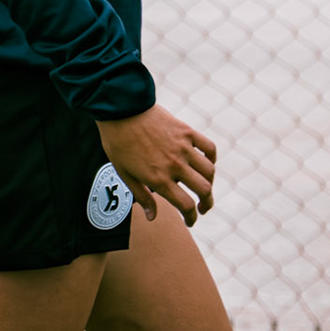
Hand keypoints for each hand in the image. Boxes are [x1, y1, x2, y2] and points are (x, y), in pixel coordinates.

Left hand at [96, 104, 216, 226]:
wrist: (120, 110)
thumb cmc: (118, 142)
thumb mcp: (124, 174)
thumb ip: (142, 196)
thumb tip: (152, 217)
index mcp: (159, 179)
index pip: (185, 206)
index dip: (191, 218)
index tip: (191, 220)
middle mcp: (175, 165)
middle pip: (204, 190)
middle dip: (207, 203)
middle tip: (203, 207)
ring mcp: (183, 148)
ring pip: (209, 171)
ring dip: (210, 182)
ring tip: (204, 186)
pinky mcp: (186, 132)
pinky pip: (208, 148)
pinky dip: (211, 158)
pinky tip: (206, 163)